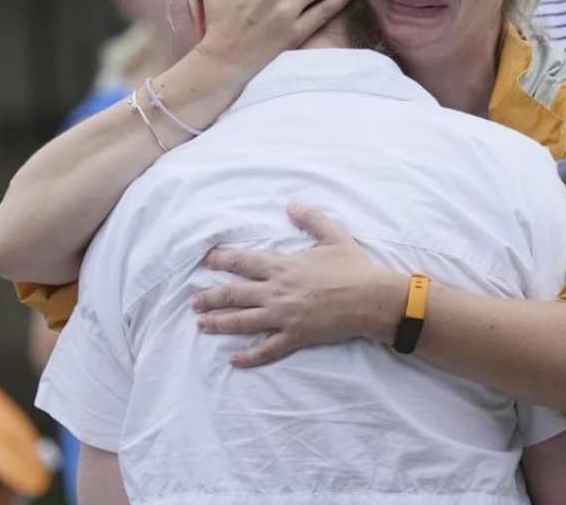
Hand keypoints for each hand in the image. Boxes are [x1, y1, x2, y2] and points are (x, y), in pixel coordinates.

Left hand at [192, 204, 405, 366]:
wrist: (372, 299)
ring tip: (201, 324)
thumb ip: (311, 218)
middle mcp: (277, 291)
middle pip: (234, 294)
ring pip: (242, 322)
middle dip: (210, 296)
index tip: (207, 261)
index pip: (243, 262)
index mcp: (283, 266)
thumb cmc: (354, 267)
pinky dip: (248, 356)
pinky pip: (266, 349)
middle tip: (194, 300)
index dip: (222, 260)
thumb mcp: (334, 235)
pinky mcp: (295, 336)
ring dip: (219, 323)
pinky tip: (233, 360)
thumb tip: (291, 205)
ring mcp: (284, 316)